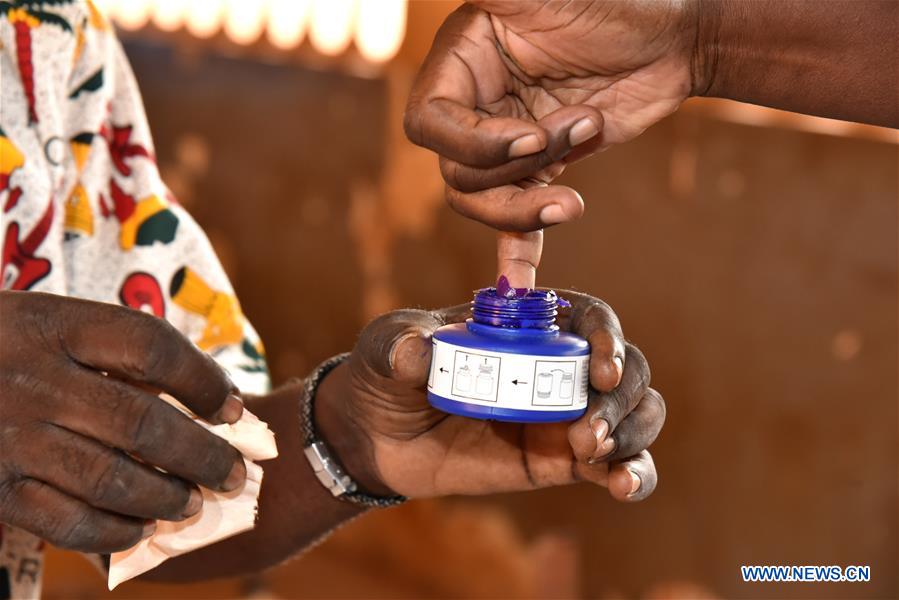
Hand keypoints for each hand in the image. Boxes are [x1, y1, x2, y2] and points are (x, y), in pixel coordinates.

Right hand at [0, 291, 246, 552]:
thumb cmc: (5, 347)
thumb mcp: (50, 322)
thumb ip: (117, 351)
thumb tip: (212, 398)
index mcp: (55, 325)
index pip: (151, 348)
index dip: (204, 380)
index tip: (233, 408)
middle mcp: (33, 380)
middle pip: (141, 423)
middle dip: (203, 455)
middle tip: (235, 474)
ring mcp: (8, 437)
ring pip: (110, 479)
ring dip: (166, 497)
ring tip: (194, 503)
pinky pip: (65, 522)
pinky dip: (113, 532)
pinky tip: (141, 529)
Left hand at [316, 291, 663, 500]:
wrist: (376, 437)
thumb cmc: (386, 374)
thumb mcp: (384, 348)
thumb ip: (399, 346)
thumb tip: (417, 354)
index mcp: (528, 324)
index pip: (589, 318)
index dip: (607, 336)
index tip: (600, 368)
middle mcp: (558, 364)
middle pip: (627, 368)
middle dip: (622, 397)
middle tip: (587, 430)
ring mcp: (565, 414)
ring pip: (636, 414)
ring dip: (633, 433)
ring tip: (592, 452)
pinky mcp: (561, 461)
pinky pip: (616, 466)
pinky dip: (635, 475)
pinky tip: (623, 487)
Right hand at [404, 0, 699, 230]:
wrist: (677, 38)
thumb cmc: (617, 2)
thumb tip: (472, 1)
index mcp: (462, 65)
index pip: (430, 124)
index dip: (474, 143)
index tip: (529, 137)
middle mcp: (477, 109)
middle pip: (458, 173)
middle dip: (520, 167)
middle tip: (580, 126)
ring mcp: (508, 146)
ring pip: (484, 203)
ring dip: (529, 203)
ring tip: (576, 189)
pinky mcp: (542, 172)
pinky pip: (516, 221)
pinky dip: (518, 250)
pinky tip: (522, 283)